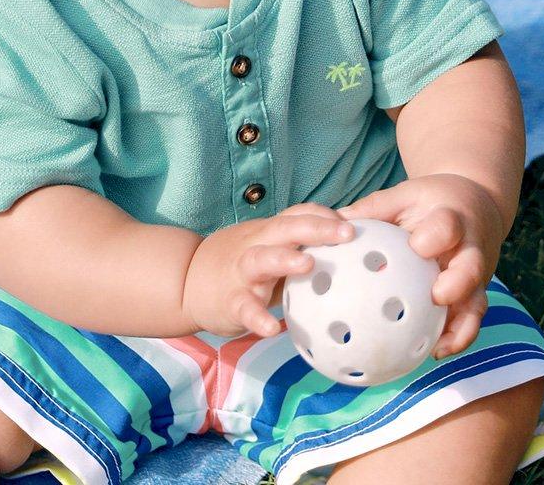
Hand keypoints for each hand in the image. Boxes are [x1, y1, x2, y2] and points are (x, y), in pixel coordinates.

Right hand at [182, 204, 354, 337]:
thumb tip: (352, 252)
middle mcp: (257, 245)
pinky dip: (257, 317)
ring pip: (262, 259)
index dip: (327, 216)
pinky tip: (272, 329)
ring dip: (285, 258)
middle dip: (317, 227)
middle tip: (347, 232)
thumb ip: (301, 246)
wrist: (186, 281)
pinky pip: (244, 308)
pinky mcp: (230, 301)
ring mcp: (242, 272)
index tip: (357, 223)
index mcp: (270, 232)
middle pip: (286, 228)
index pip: (300, 214)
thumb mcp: (269, 247)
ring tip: (309, 264)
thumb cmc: (241, 264)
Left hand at [339, 174, 505, 358]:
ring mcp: (477, 274)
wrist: (475, 204)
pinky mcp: (476, 293)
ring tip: (436, 346)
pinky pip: (471, 319)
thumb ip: (372, 210)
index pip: (447, 226)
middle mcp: (470, 248)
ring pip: (476, 302)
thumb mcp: (403, 196)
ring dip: (460, 326)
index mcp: (451, 218)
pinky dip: (457, 337)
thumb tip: (330, 223)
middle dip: (458, 284)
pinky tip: (433, 352)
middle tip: (436, 297)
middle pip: (471, 268)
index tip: (418, 246)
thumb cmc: (430, 202)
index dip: (436, 237)